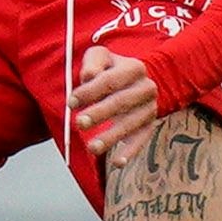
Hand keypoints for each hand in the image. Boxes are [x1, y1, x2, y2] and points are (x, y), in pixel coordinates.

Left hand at [72, 44, 160, 160]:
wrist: (135, 82)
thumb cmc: (111, 69)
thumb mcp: (100, 57)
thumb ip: (92, 63)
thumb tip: (87, 76)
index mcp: (134, 68)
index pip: (110, 80)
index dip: (90, 91)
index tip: (71, 102)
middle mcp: (146, 88)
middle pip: (121, 102)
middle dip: (99, 114)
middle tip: (80, 123)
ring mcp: (149, 108)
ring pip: (130, 124)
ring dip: (111, 137)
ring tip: (92, 147)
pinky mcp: (149, 126)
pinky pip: (141, 140)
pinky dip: (130, 152)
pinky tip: (118, 163)